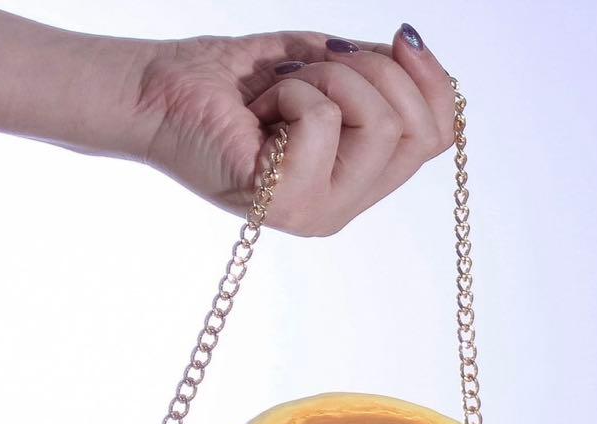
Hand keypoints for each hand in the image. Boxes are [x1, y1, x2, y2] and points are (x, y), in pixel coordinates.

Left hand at [134, 26, 455, 236]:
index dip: (433, 81)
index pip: (437, 140)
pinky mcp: (286, 202)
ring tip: (282, 90)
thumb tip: (413, 49)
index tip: (400, 38)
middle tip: (316, 68)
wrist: (159, 92)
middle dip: (373, 71)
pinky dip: (292, 90)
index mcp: (356, 181)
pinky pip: (325, 121)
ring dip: (327, 77)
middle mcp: (343, 207)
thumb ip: (373, 70)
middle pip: (416, 131)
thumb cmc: (230, 83)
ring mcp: (318, 212)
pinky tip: (259, 110)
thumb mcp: (320, 65)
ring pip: (379, 124)